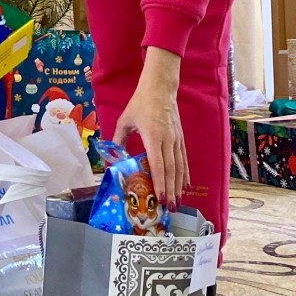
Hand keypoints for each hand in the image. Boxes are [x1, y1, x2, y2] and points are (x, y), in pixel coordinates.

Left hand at [112, 47, 188, 206]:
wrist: (160, 89)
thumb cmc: (139, 104)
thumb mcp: (124, 121)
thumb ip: (118, 140)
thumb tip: (111, 158)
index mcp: (153, 136)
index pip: (158, 164)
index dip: (160, 183)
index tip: (161, 197)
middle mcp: (167, 140)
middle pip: (170, 170)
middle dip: (170, 190)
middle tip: (170, 206)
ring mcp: (176, 140)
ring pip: (179, 166)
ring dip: (179, 185)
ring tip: (178, 200)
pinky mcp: (180, 138)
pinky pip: (184, 159)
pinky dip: (185, 173)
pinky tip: (185, 184)